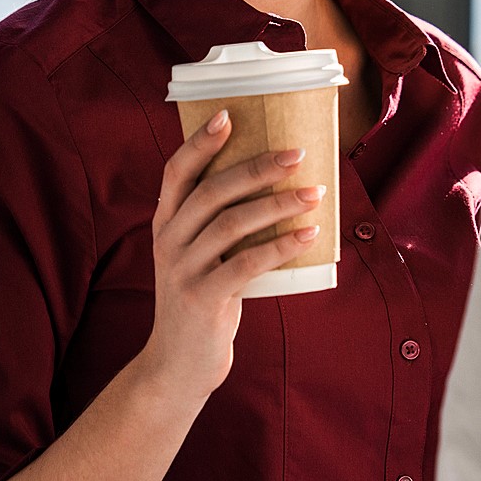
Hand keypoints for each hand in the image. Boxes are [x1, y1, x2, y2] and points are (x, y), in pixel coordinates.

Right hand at [139, 109, 323, 399]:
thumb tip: (275, 183)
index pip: (176, 172)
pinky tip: (308, 235)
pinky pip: (246, 264)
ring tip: (314, 193)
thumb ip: (218, 224)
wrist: (178, 365)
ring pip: (231, 224)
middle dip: (257, 168)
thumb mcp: (198, 256)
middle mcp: (168, 241)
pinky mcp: (202, 298)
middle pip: (212, 192)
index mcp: (165, 223)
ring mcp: (183, 270)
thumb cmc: (201, 299)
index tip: (228, 115)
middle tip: (297, 154)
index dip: (200, 143)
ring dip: (278, 205)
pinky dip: (281, 246)